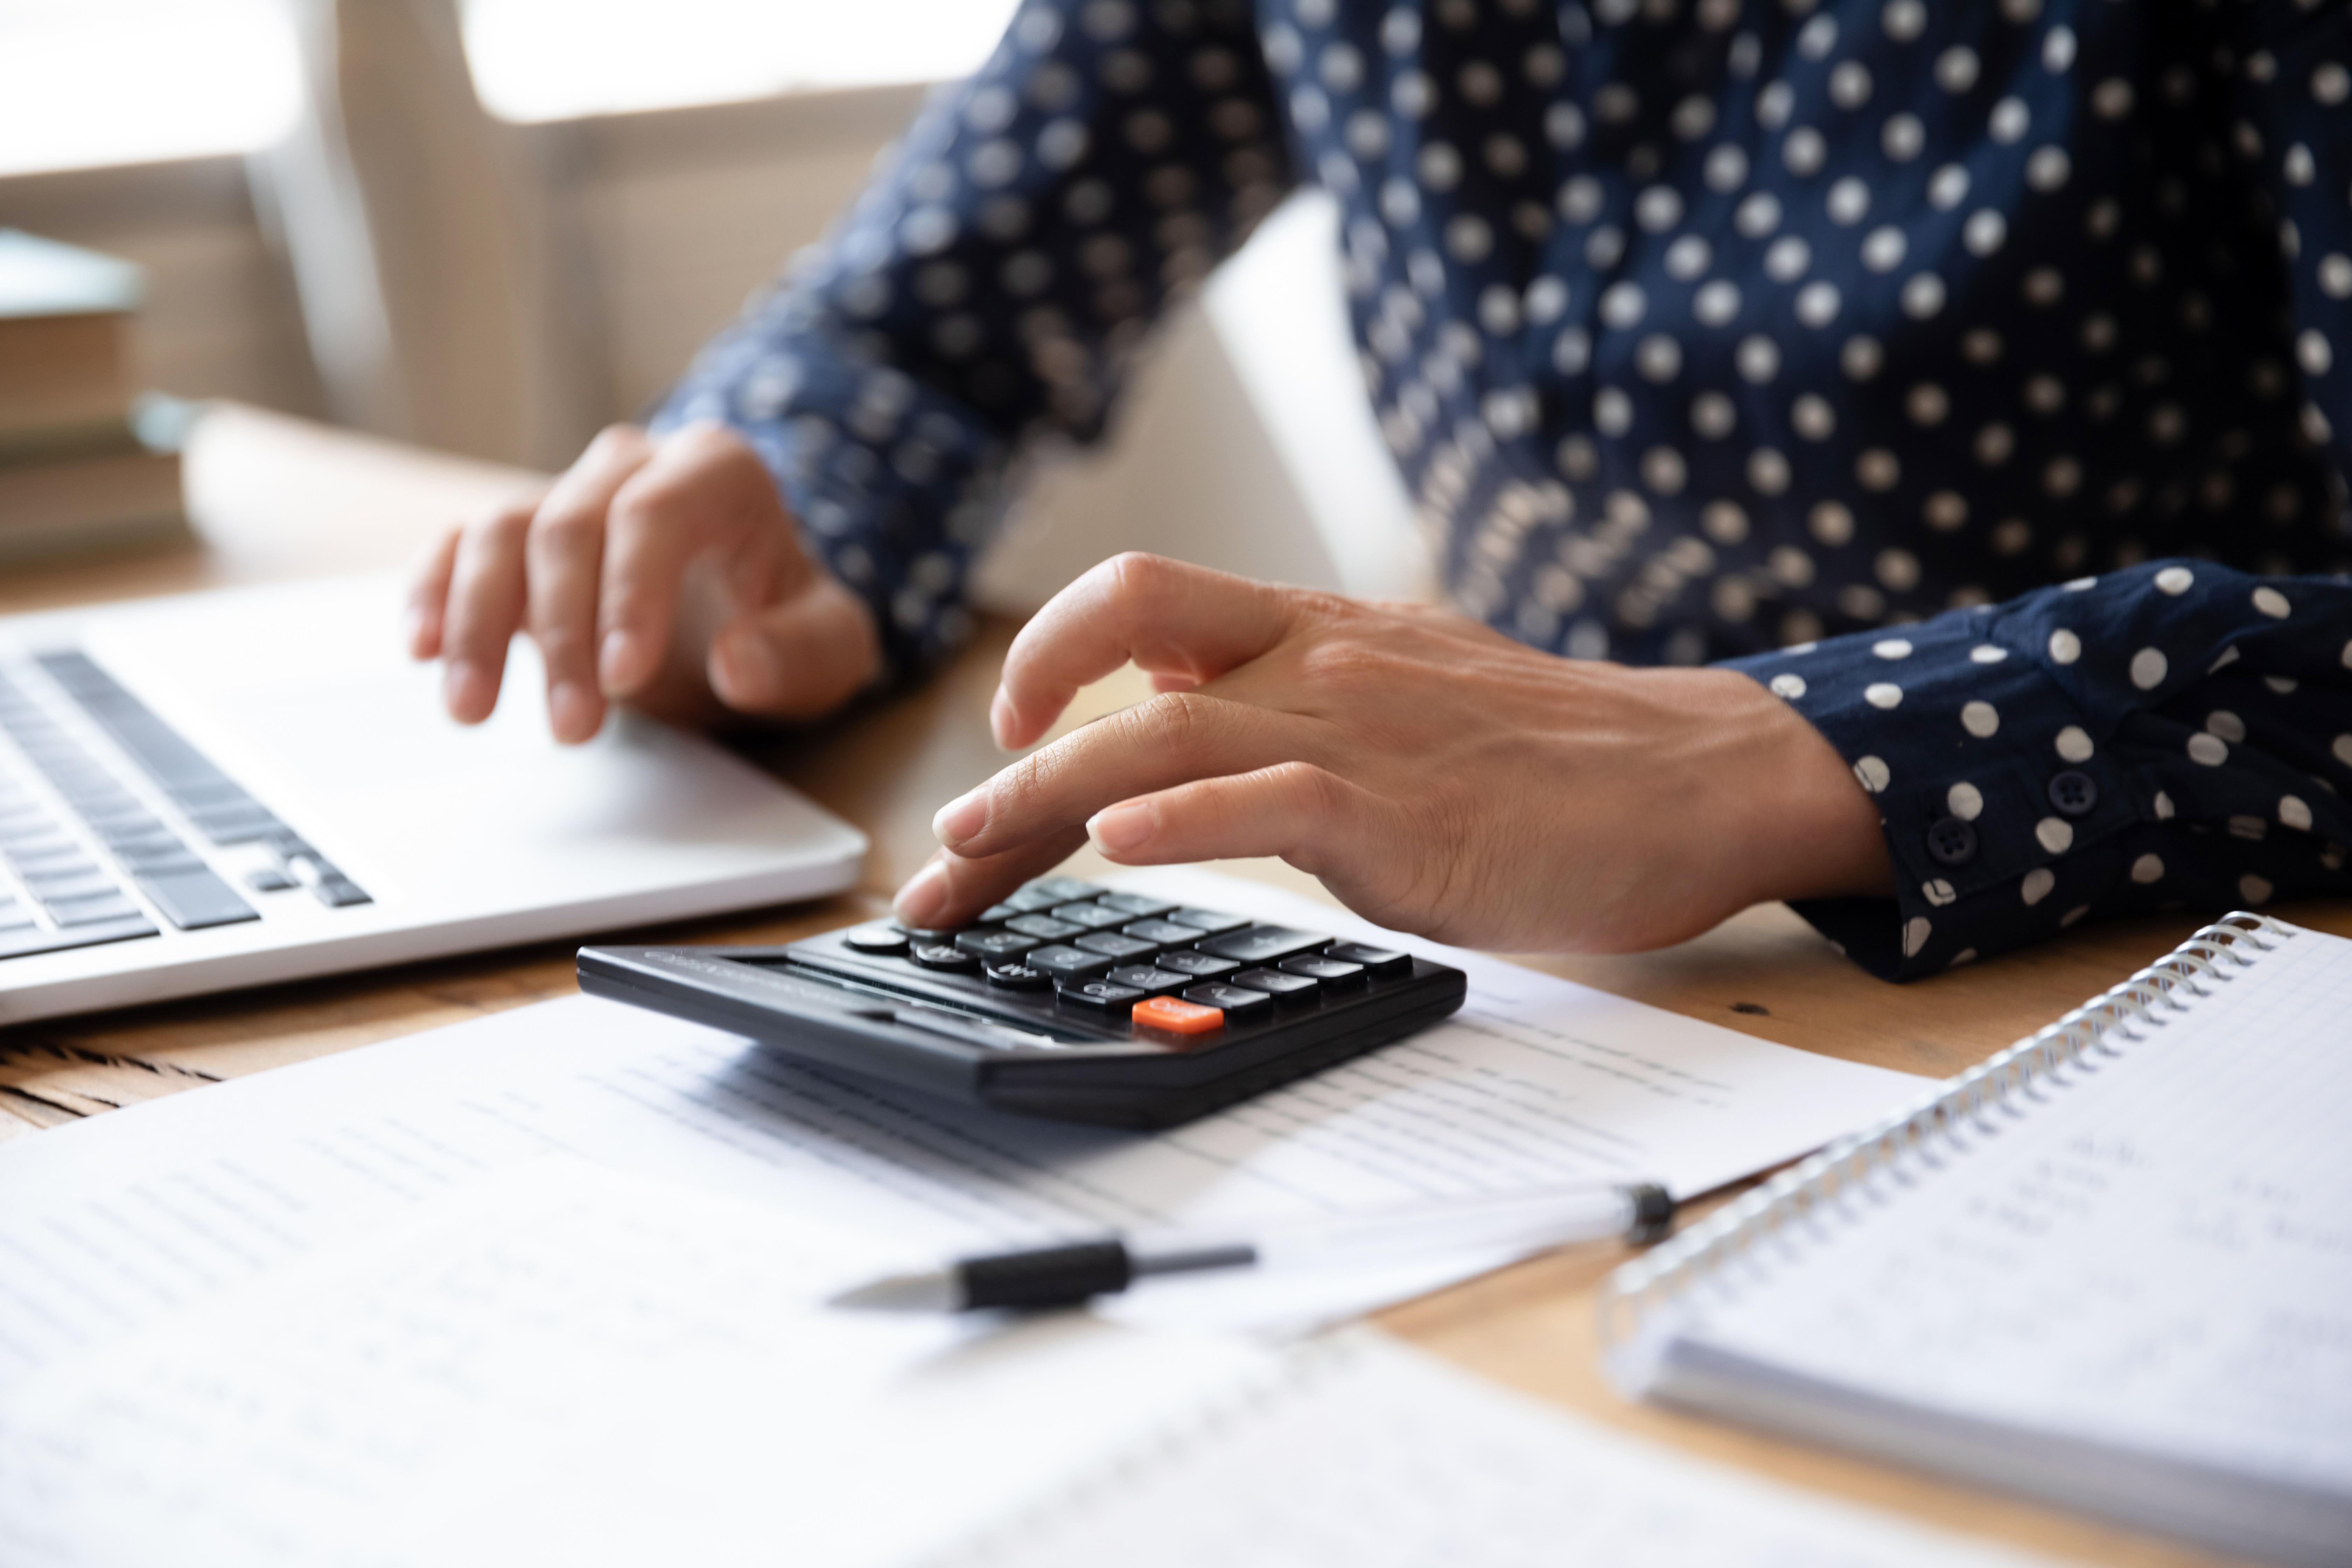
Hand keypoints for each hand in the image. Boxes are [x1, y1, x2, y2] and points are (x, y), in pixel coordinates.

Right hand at [406, 421, 879, 739]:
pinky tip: (422, 652)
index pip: (656, 514)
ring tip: (473, 712)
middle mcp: (632, 466)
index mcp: (716, 471)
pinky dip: (434, 594)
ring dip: (478, 624)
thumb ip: (803, 654)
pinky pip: (460, 547)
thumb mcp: (832, 649)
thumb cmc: (788, 624)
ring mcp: (567, 494)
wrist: (751, 613)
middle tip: (572, 730)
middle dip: (564, 635)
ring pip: (500, 534)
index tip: (623, 678)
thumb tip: (741, 665)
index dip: (630, 594)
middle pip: (570, 528)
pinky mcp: (519, 537)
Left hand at [890, 554, 1891, 952]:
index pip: (1142, 612)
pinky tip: (1119, 847)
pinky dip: (1179, 819)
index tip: (1002, 731)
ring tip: (970, 854)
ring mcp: (1356, 729)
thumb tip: (1206, 758)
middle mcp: (1319, 661)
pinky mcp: (1398, 808)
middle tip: (946, 845)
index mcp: (1318, 631)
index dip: (1046, 662)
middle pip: (1121, 661)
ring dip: (1044, 796)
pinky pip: (1262, 797)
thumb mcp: (1407, 704)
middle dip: (1012, 753)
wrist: (1693, 776)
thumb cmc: (1557, 759)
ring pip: (1159, 733)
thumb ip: (1305, 718)